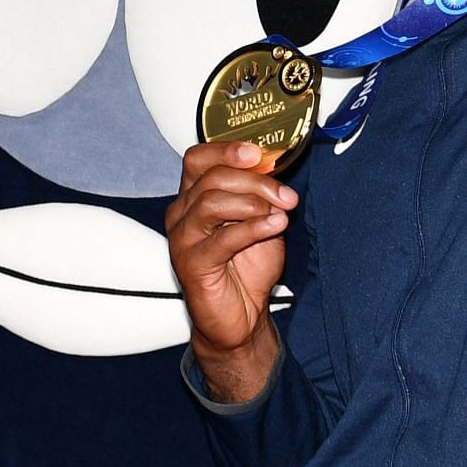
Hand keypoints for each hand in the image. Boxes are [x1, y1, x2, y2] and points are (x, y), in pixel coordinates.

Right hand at [165, 141, 296, 402]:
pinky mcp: (191, 264)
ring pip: (211, 201)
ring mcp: (182, 239)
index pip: (197, 159)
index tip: (257, 153)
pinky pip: (222, 237)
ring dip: (253, 203)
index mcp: (194, 197)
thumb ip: (262, 195)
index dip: (225, 150)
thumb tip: (275, 167)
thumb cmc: (247, 266)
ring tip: (279, 213)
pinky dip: (253, 227)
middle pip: (211, 177)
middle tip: (285, 195)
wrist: (242, 317)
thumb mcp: (260, 220)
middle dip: (255, 181)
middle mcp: (181, 213)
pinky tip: (276, 226)